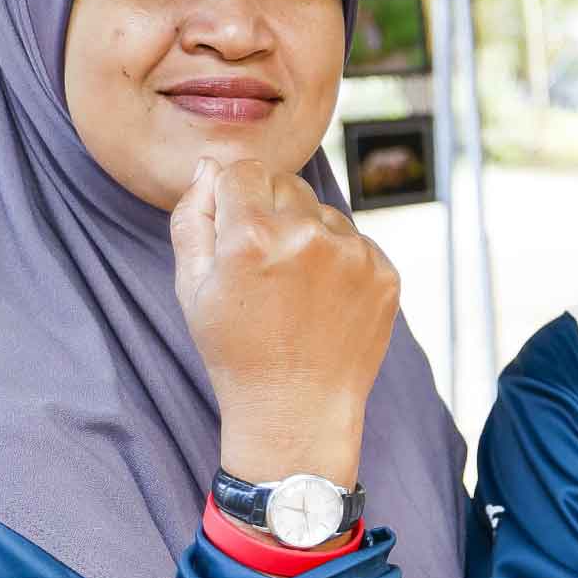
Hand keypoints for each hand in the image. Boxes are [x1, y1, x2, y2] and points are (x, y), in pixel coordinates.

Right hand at [171, 158, 398, 488]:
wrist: (298, 412)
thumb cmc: (236, 352)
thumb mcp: (192, 288)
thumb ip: (193, 217)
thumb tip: (211, 166)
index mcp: (251, 236)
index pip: (242, 169)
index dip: (233, 194)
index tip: (234, 226)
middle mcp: (307, 236)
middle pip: (287, 184)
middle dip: (271, 211)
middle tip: (263, 266)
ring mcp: (354, 254)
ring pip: (324, 212)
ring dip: (308, 236)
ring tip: (295, 291)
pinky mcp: (385, 272)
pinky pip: (356, 242)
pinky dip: (340, 261)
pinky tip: (324, 302)